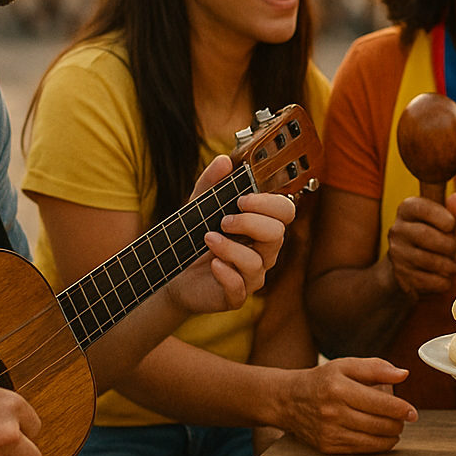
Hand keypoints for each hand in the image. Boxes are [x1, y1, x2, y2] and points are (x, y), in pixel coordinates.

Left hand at [167, 155, 296, 315]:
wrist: (171, 273)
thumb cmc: (193, 238)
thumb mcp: (198, 205)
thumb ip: (211, 183)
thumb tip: (225, 160)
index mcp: (262, 226)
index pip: (285, 212)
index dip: (269, 204)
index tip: (242, 199)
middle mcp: (264, 251)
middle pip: (277, 235)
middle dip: (251, 223)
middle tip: (224, 220)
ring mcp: (252, 276)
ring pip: (258, 262)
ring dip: (231, 248)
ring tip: (208, 239)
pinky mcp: (236, 296)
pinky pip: (241, 288)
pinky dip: (227, 275)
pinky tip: (212, 265)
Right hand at [281, 357, 417, 453]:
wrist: (289, 400)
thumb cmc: (322, 380)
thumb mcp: (346, 365)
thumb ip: (376, 368)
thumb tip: (403, 374)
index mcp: (339, 388)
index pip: (379, 403)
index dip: (400, 409)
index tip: (412, 412)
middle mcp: (332, 412)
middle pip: (377, 424)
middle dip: (397, 424)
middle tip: (405, 419)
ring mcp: (329, 432)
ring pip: (371, 441)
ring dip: (390, 437)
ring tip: (395, 428)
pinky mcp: (327, 447)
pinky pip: (359, 450)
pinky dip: (376, 446)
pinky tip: (382, 438)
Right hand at [386, 192, 455, 294]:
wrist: (409, 270)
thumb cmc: (433, 241)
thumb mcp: (444, 225)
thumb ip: (453, 213)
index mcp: (407, 210)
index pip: (421, 207)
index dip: (442, 216)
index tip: (451, 224)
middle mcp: (397, 230)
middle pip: (425, 235)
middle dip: (449, 245)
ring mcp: (397, 254)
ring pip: (430, 261)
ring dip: (450, 266)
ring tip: (452, 265)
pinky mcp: (402, 277)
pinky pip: (431, 281)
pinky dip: (444, 282)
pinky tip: (442, 278)